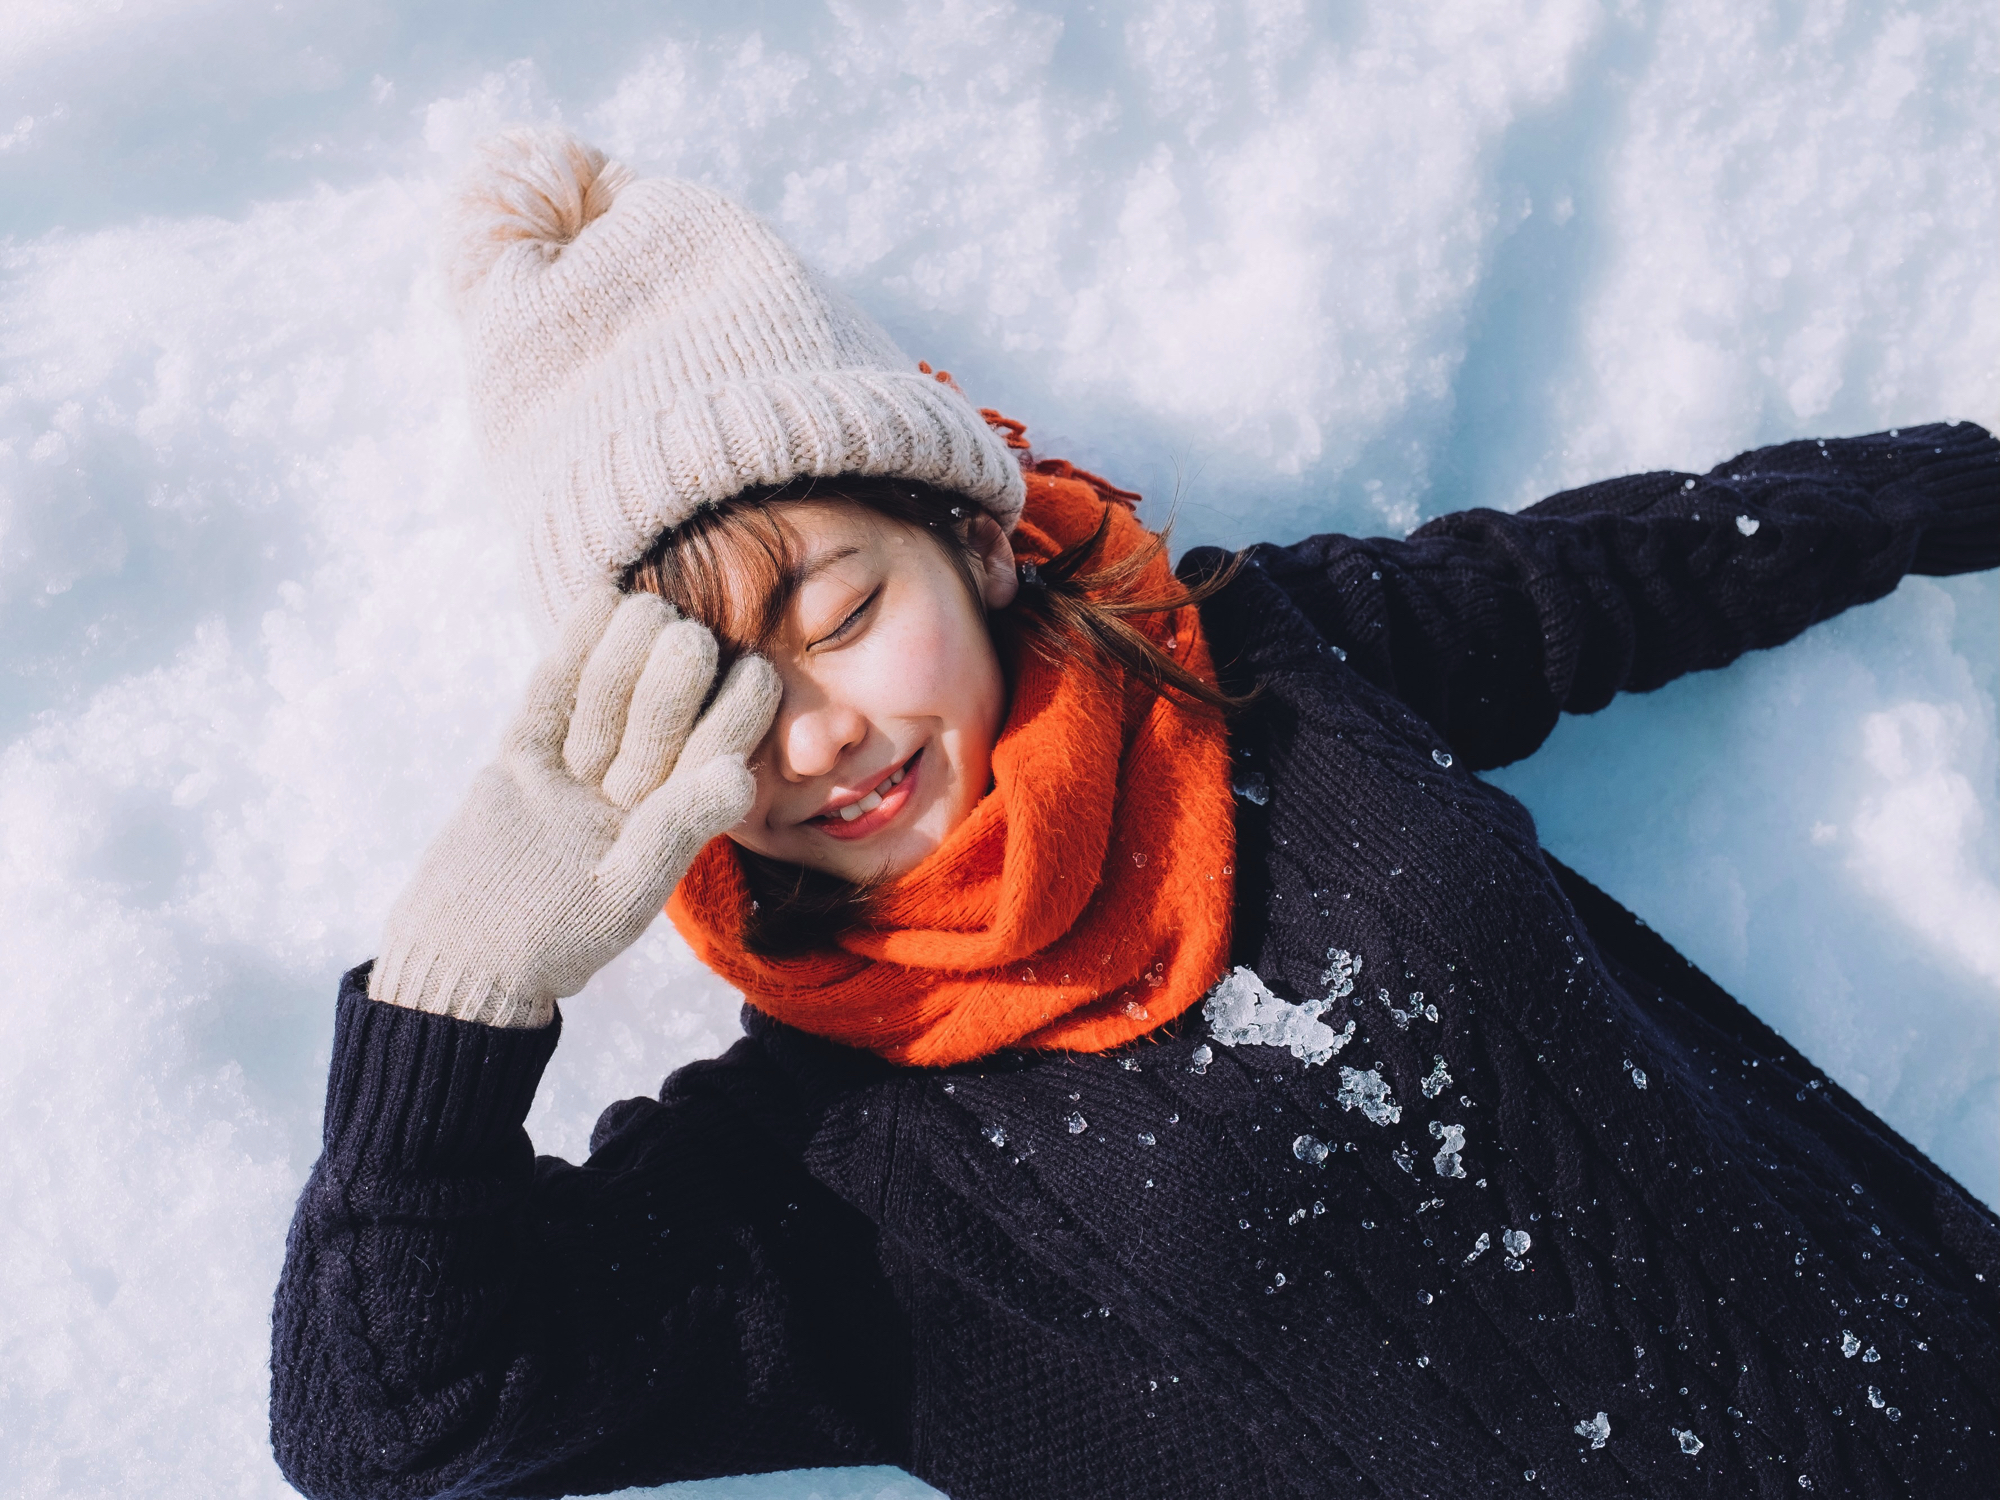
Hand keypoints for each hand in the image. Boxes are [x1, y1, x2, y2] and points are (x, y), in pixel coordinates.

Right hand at [370, 585, 778, 1027]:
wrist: (462, 960)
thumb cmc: (551, 942)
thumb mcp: (624, 892)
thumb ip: (677, 829)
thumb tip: (742, 774)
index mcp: (664, 824)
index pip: (710, 755)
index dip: (737, 714)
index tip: (759, 670)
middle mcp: (625, 792)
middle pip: (657, 720)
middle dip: (675, 676)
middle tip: (691, 633)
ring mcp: (570, 774)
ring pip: (604, 701)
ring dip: (626, 653)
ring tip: (649, 604)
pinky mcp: (519, 765)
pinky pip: (548, 700)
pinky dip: (569, 653)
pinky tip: (595, 604)